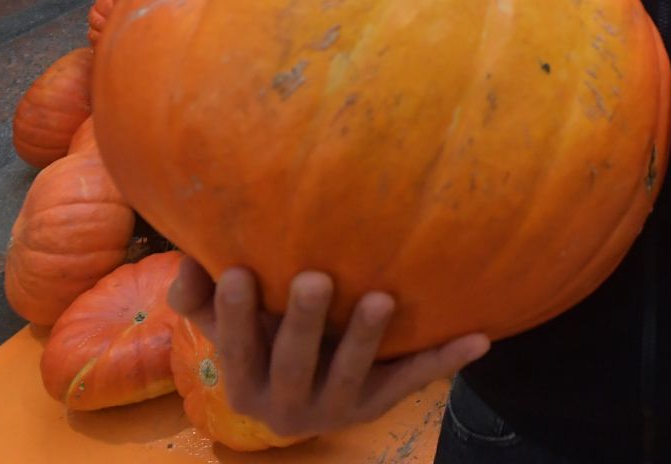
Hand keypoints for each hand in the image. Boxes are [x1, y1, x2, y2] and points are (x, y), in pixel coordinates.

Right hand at [169, 260, 487, 439]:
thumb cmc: (260, 337)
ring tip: (381, 299)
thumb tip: (191, 261)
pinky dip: (445, 361)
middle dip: (306, 323)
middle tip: (316, 279)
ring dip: (368, 339)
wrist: (301, 397)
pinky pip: (413, 382)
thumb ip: (201, 296)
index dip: (235, 315)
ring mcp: (337, 408)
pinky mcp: (379, 403)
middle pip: (296, 363)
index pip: (236, 348)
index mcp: (244, 384)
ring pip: (353, 375)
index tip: (238, 272)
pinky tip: (479, 339)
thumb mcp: (227, 324)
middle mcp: (287, 407)